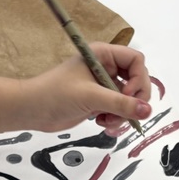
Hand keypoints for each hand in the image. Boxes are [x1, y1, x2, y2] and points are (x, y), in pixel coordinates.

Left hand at [23, 43, 151, 133]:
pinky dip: (115, 119)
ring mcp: (102, 85)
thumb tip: (147, 110)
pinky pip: (118, 109)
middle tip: (123, 113)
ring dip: (123, 114)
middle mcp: (106, 67)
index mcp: (103, 55)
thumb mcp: (90, 97)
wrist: (32, 110)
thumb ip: (120, 104)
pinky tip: (102, 124)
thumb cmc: (55, 94)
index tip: (127, 95)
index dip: (138, 79)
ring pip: (129, 99)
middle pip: (137, 81)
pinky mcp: (98, 101)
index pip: (136, 60)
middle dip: (132, 100)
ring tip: (107, 121)